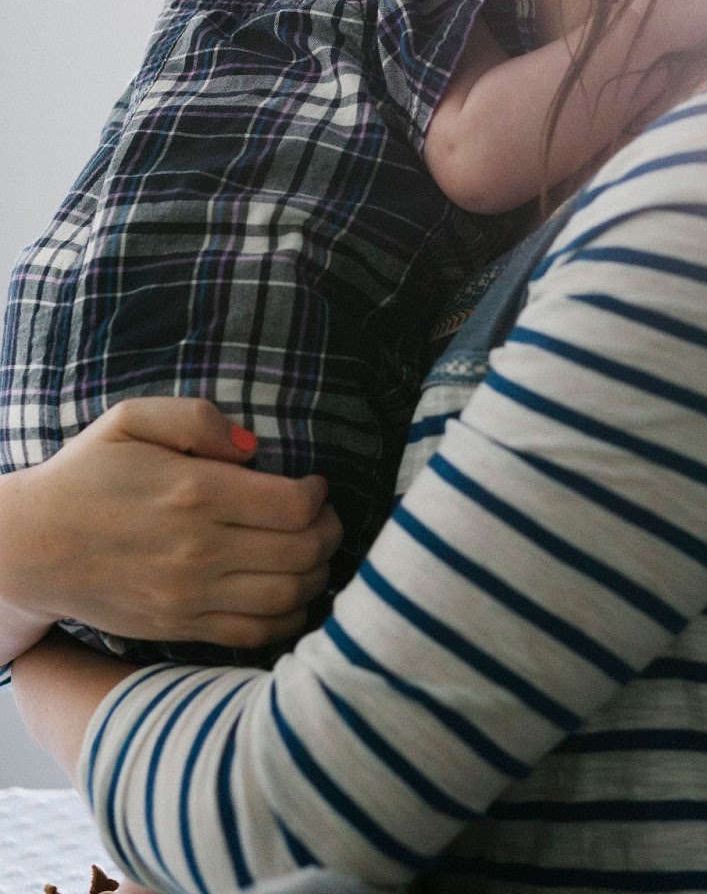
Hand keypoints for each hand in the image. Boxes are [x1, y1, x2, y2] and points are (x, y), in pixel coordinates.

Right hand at [1, 398, 342, 649]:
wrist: (30, 547)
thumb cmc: (86, 475)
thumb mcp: (131, 419)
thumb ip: (197, 418)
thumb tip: (252, 449)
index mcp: (194, 492)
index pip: (294, 505)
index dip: (319, 495)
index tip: (314, 485)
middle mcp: (198, 550)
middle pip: (303, 552)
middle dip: (330, 532)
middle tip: (324, 517)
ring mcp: (190, 596)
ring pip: (289, 596)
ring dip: (317, 574)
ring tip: (312, 552)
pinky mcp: (179, 628)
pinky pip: (255, 634)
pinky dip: (289, 618)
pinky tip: (291, 593)